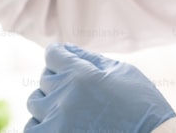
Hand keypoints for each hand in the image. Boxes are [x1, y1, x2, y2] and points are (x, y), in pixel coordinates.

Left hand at [25, 43, 175, 132]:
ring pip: (35, 103)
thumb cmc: (143, 107)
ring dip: (49, 101)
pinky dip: (42, 124)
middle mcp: (65, 97)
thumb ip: (92, 59)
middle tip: (76, 87)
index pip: (53, 55)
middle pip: (45, 78)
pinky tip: (59, 123)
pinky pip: (32, 129)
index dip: (60, 55)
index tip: (63, 59)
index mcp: (82, 75)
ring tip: (67, 107)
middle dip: (59, 78)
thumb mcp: (123, 72)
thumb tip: (68, 50)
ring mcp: (58, 123)